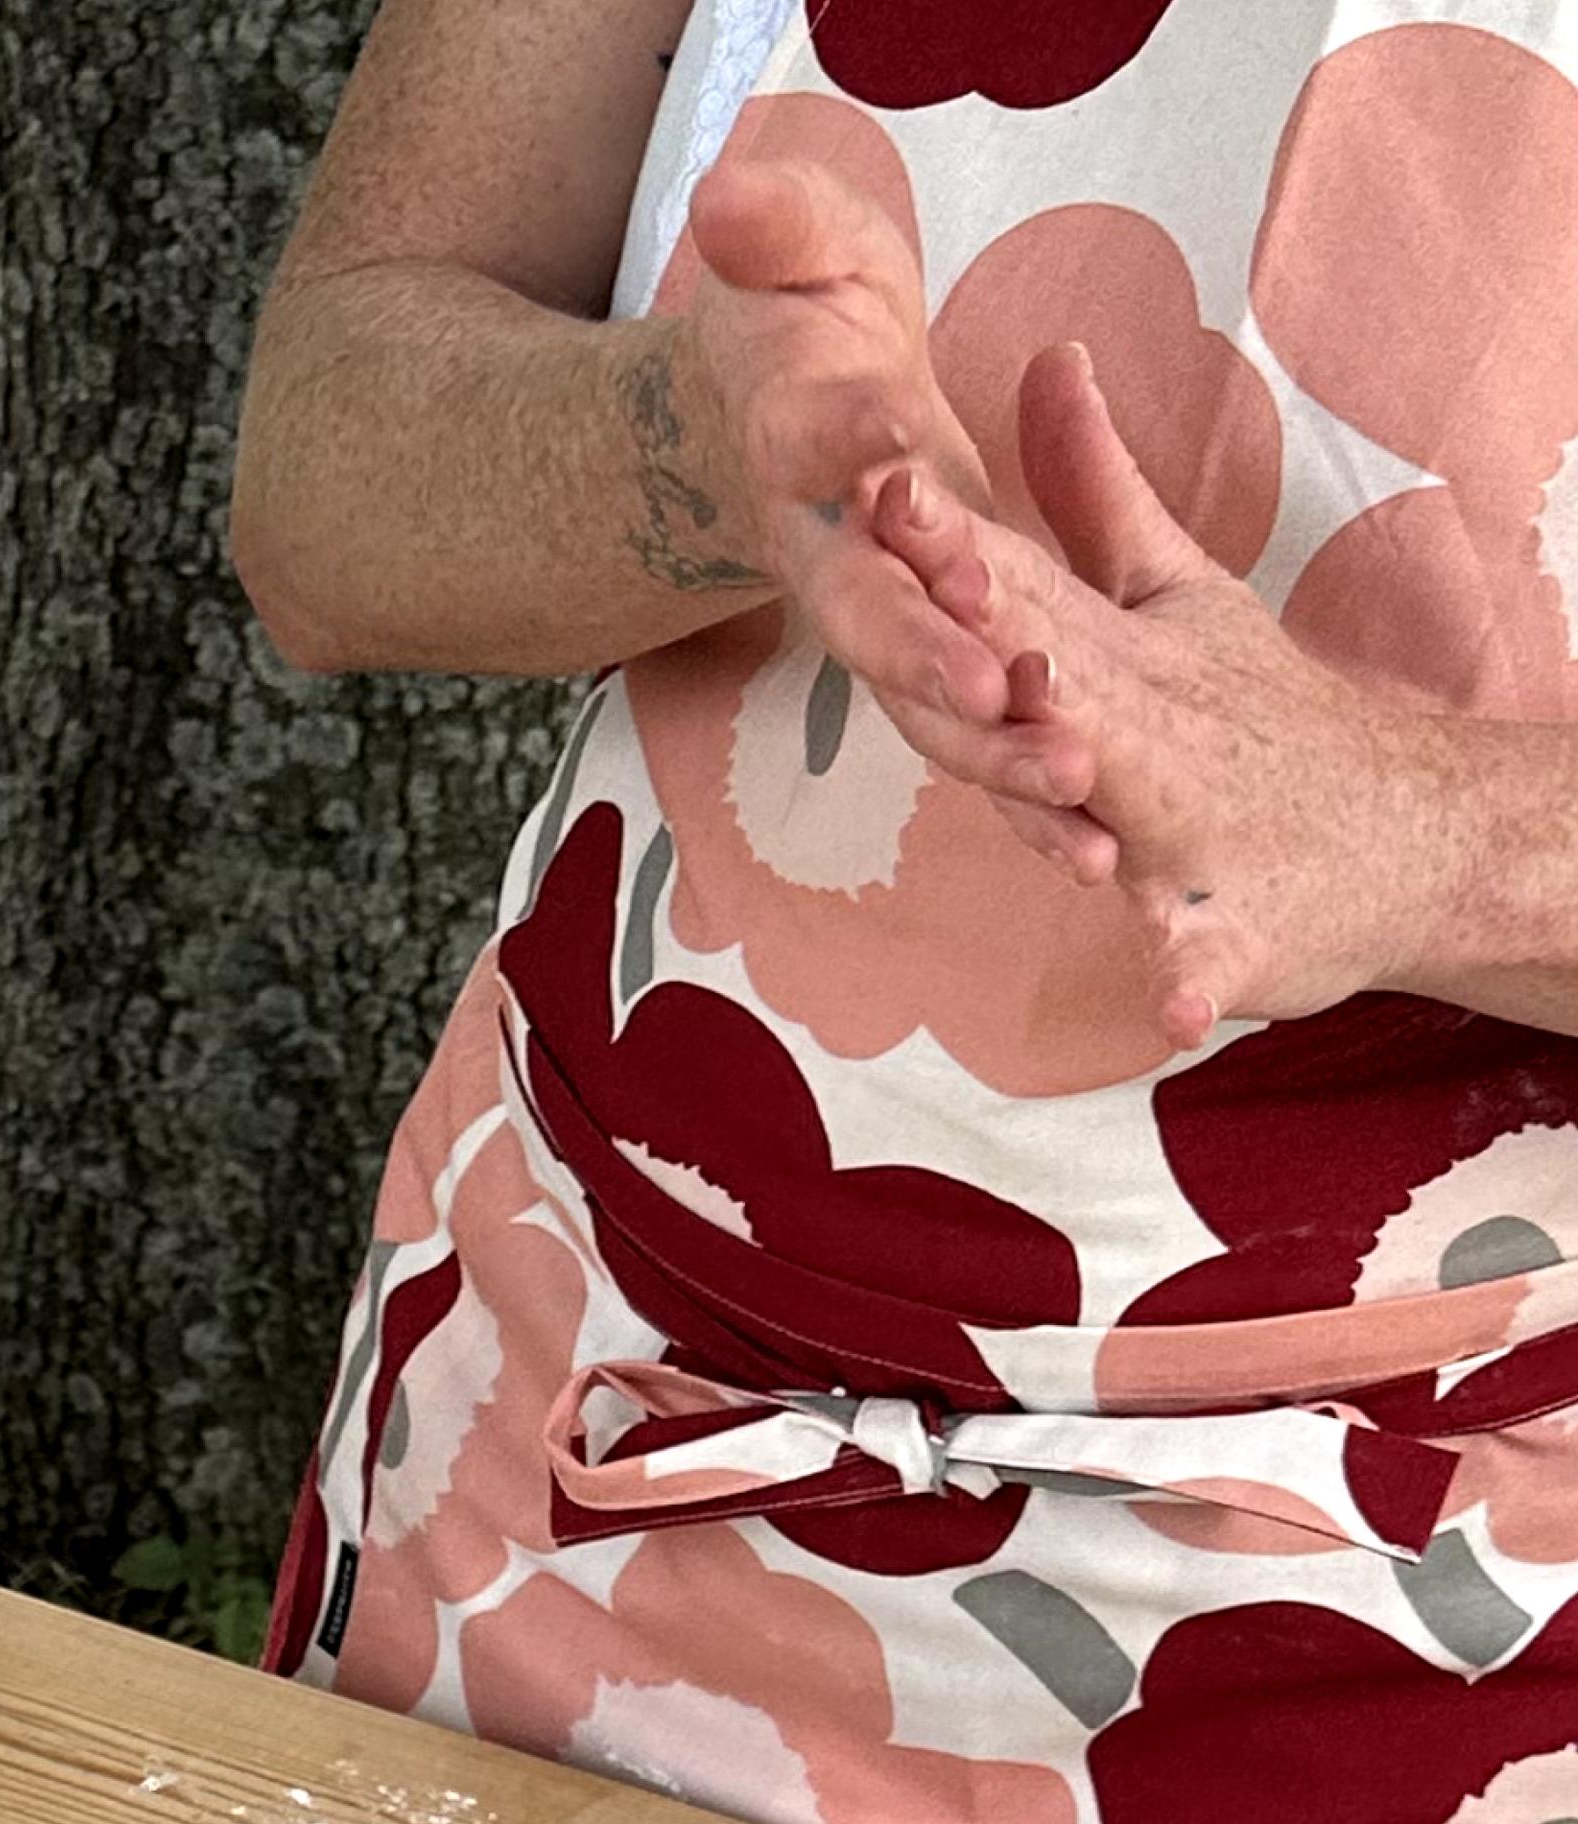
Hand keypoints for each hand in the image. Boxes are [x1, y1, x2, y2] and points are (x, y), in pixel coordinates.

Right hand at [647, 155, 1069, 798]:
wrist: (770, 437)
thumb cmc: (797, 342)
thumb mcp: (796, 260)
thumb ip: (773, 231)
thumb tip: (728, 189)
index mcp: (801, 462)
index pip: (819, 450)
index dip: (849, 450)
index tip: (890, 451)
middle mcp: (835, 565)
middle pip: (872, 622)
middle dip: (925, 659)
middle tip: (985, 688)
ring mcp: (883, 634)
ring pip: (929, 712)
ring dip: (994, 757)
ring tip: (1069, 790)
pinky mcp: (935, 673)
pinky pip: (981, 753)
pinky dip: (1029, 807)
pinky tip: (1097, 857)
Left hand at [868, 342, 1429, 1045]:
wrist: (1400, 832)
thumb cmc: (1253, 720)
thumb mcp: (1167, 593)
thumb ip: (1097, 490)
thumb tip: (1052, 354)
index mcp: (1121, 655)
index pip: (1020, 589)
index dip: (953, 541)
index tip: (882, 484)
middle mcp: (1156, 721)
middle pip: (1063, 670)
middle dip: (1005, 636)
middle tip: (945, 591)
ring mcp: (1195, 823)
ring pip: (1137, 797)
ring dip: (1098, 780)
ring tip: (1069, 759)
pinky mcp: (1233, 923)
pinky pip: (1212, 953)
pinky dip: (1197, 977)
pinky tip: (1179, 1010)